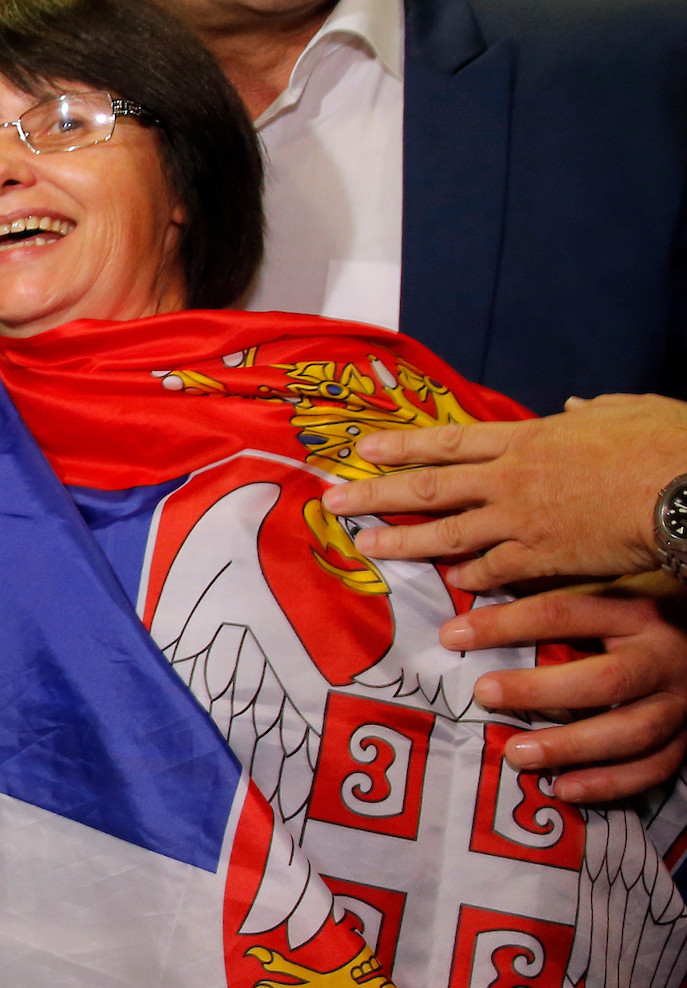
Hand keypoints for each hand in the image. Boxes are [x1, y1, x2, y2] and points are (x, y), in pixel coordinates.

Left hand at [323, 396, 686, 588]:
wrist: (684, 489)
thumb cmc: (664, 442)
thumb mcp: (625, 410)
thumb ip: (592, 411)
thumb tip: (576, 405)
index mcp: (527, 438)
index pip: (448, 441)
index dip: (401, 445)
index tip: (362, 449)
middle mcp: (510, 479)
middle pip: (428, 486)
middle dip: (376, 494)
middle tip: (334, 502)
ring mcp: (522, 520)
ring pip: (447, 532)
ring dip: (404, 541)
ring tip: (367, 547)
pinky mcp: (544, 558)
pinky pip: (494, 570)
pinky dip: (470, 576)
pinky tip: (449, 583)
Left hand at [446, 587, 686, 803]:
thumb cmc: (634, 628)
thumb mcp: (604, 606)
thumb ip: (550, 613)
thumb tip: (462, 609)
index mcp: (635, 615)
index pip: (564, 614)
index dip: (504, 624)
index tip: (451, 636)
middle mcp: (662, 657)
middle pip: (605, 680)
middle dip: (539, 691)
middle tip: (483, 695)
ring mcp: (680, 702)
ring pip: (632, 731)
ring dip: (570, 747)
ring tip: (515, 755)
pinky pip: (654, 768)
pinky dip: (608, 783)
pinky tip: (563, 789)